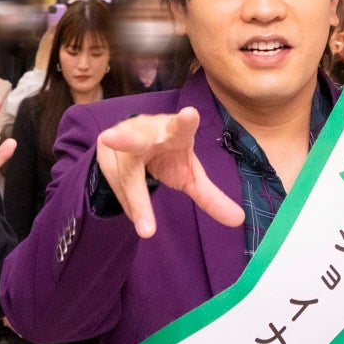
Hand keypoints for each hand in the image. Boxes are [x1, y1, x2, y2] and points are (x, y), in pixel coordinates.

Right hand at [92, 106, 245, 237]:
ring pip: (126, 178)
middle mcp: (144, 132)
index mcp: (174, 132)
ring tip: (146, 229)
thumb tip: (239, 220)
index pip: (180, 127)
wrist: (132, 142)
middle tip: (108, 137)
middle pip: (133, 140)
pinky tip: (137, 214)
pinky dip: (128, 204)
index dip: (185, 121)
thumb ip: (209, 196)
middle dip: (122, 139)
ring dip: (135, 202)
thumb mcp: (189, 174)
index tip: (190, 114)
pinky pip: (115, 185)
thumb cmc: (167, 156)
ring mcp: (120, 142)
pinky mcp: (104, 153)